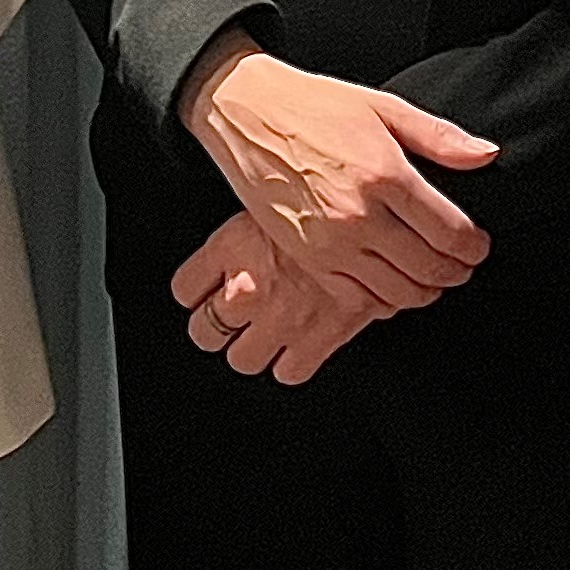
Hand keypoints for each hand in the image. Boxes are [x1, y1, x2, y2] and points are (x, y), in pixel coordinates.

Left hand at [171, 214, 387, 384]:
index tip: (206, 291)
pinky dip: (293, 363)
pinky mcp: (316, 340)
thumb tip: (259, 231)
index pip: (184, 289)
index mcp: (232, 245)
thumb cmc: (334, 198)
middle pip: (205, 332)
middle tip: (234, 319)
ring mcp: (280, 318)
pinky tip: (299, 344)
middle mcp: (248, 286)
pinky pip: (288, 373)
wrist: (384, 220)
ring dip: (252, 350)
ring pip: (242, 360)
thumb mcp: (280, 196)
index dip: (196, 293)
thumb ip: (258, 228)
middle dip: (218, 329)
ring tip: (266, 334)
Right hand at [179, 35, 498, 308]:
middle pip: (430, 269)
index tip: (479, 245)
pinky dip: (384, 299)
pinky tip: (392, 282)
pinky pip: (358, 299)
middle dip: (457, 272)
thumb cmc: (312, 106)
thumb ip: (439, 136)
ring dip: (425, 290)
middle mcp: (358, 216)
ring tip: (432, 276)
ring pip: (398, 292)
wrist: (245, 115)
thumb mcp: (382, 107)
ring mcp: (330, 243)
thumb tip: (487, 155)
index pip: (451, 233)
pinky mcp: (307, 258)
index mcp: (384, 175)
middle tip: (463, 264)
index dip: (475, 247)